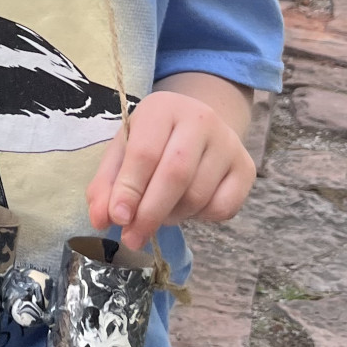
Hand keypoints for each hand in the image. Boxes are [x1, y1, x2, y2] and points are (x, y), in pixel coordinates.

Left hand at [86, 89, 255, 248]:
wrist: (198, 127)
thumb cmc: (153, 141)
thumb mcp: (122, 152)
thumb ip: (106, 185)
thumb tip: (100, 220)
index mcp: (163, 108)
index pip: (145, 152)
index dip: (129, 190)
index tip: (117, 219)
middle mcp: (201, 119)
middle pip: (175, 174)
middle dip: (150, 213)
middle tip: (132, 238)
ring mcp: (228, 142)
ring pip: (198, 195)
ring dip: (173, 216)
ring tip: (160, 213)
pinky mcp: (246, 168)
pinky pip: (223, 207)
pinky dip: (201, 218)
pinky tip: (189, 207)